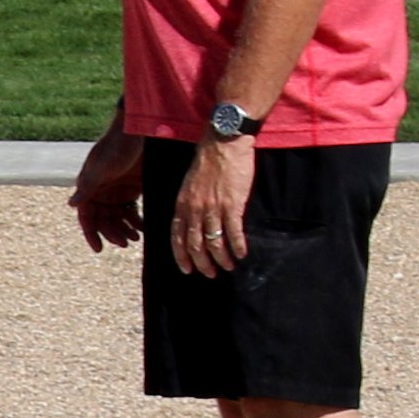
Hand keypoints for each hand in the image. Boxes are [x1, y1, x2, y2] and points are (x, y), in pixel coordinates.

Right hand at [68, 128, 144, 251]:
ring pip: (118, 218)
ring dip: (125, 229)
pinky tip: (144, 228)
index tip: (99, 248)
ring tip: (135, 238)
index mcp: (90, 187)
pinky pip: (132, 210)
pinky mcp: (133, 188)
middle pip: (104, 220)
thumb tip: (72, 205)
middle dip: (112, 233)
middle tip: (125, 243)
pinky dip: (137, 220)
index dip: (91, 233)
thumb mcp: (101, 167)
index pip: (86, 216)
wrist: (140, 132)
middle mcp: (102, 192)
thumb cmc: (117, 147)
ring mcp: (118, 191)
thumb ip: (87, 186)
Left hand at [171, 136, 253, 279]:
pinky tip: (242, 254)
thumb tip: (193, 222)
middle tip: (210, 273)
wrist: (223, 144)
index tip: (187, 269)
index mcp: (182, 205)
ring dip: (221, 258)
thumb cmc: (208, 163)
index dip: (181, 256)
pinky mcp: (232, 204)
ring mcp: (213, 208)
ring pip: (214, 242)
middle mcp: (194, 209)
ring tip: (228, 267)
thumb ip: (189, 204)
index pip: (176, 237)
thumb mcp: (189, 186)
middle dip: (202, 263)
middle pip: (194, 244)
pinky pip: (233, 232)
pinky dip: (237, 246)